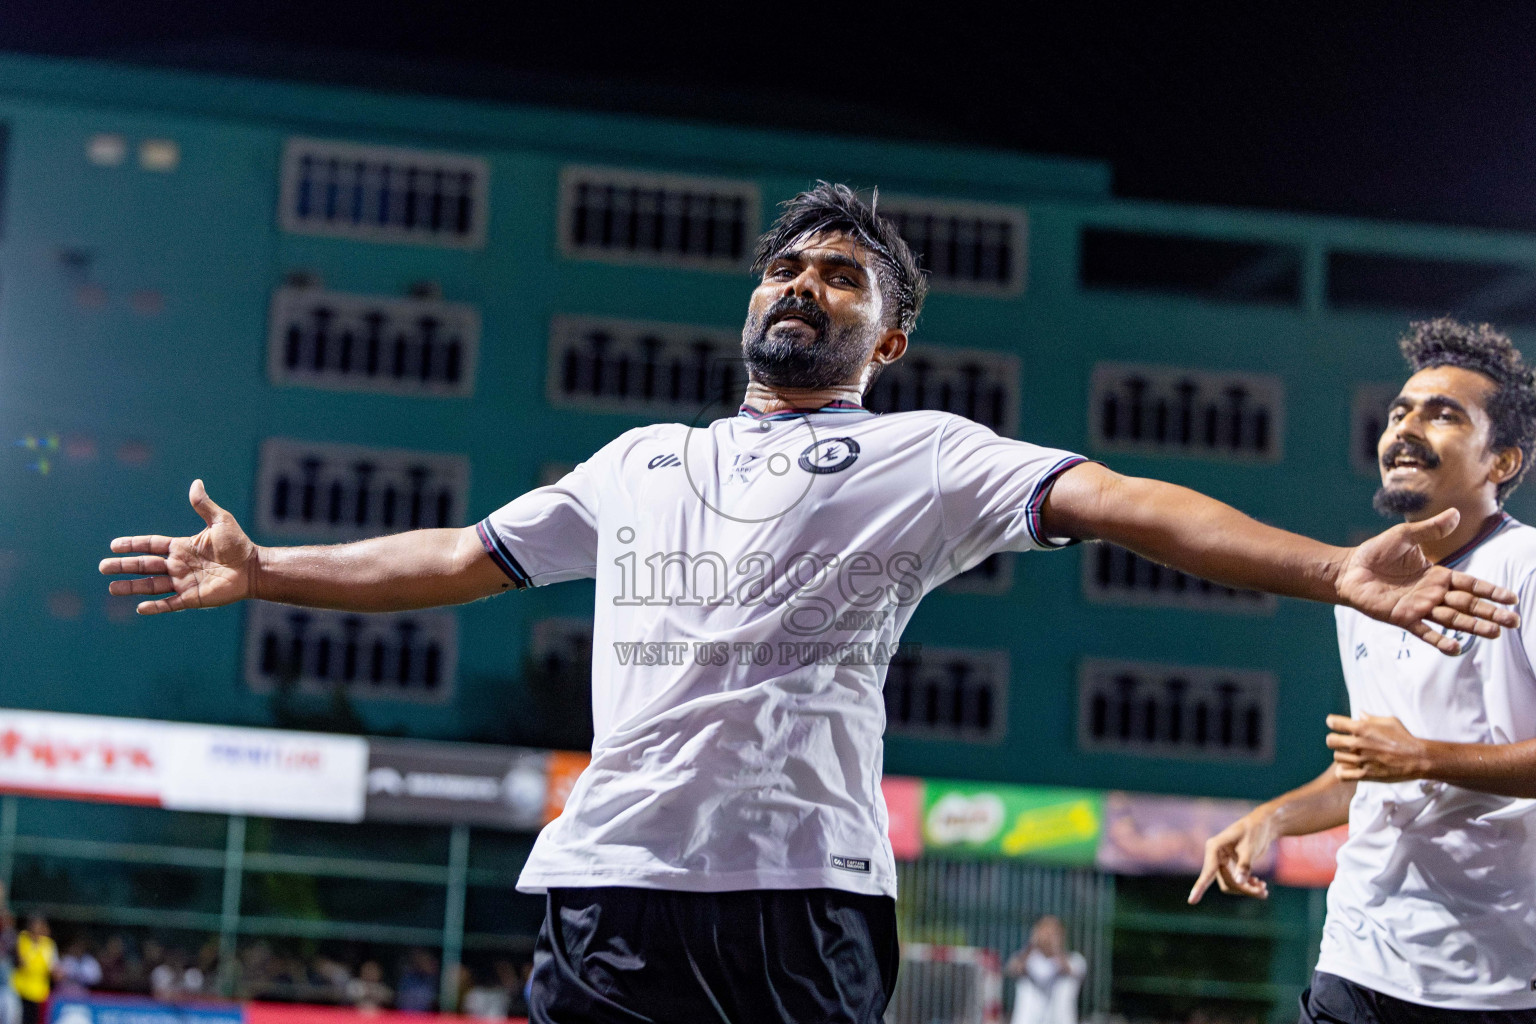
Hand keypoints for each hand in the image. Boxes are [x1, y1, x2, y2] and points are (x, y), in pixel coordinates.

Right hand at [99, 480, 258, 614]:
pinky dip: (156, 606)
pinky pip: (170, 603)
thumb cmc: (239, 545)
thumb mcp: (220, 522)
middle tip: (102, 567)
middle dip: (124, 566)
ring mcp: (184, 582)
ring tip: (112, 588)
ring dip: (132, 587)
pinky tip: (139, 607)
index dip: (133, 545)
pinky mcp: (193, 598)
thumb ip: (204, 505)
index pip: (151, 545)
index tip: (114, 546)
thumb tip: (196, 482)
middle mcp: (179, 565)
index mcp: (182, 547)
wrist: (254, 568)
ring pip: (152, 586)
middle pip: (145, 565)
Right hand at [1188, 809, 1274, 902]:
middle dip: (1243, 889)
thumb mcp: (1250, 848)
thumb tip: (1240, 882)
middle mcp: (1215, 855)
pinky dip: (1247, 885)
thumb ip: (1244, 865)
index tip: (1191, 901)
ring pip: (1231, 883)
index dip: (1200, 887)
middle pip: (1225, 881)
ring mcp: (1221, 861)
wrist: (1263, 824)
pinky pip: (1235, 881)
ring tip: (1264, 890)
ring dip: (1246, 889)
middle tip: (1264, 892)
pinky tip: (1260, 884)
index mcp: (1214, 848)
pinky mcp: (1229, 865)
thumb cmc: (1255, 831)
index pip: (1207, 871)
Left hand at [1326, 714, 1432, 782]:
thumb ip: (1371, 718)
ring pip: (1336, 757)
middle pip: (1330, 741)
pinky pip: (1342, 775)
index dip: (1334, 723)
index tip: (1338, 726)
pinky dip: (1343, 772)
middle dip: (1335, 740)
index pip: (1333, 722)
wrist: (1418, 758)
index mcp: (1362, 728)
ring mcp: (1360, 760)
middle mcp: (1357, 743)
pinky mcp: (1365, 775)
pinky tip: (1350, 769)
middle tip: (1343, 742)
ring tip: (1352, 756)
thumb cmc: (1405, 737)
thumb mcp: (1390, 721)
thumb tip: (1360, 714)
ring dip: (1342, 756)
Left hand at [1336, 508, 1518, 653]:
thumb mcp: (1405, 535)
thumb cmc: (1376, 552)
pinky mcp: (1402, 617)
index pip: (1471, 584)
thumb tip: (1455, 513)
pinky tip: (1455, 648)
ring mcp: (1419, 607)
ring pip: (1451, 619)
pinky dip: (1439, 640)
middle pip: (1467, 604)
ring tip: (1494, 633)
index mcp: (1438, 575)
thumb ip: (1430, 528)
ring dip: (1473, 626)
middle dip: (1490, 612)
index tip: (1512, 599)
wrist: (1348, 569)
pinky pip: (1424, 631)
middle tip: (1513, 621)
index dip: (1490, 591)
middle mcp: (1433, 594)